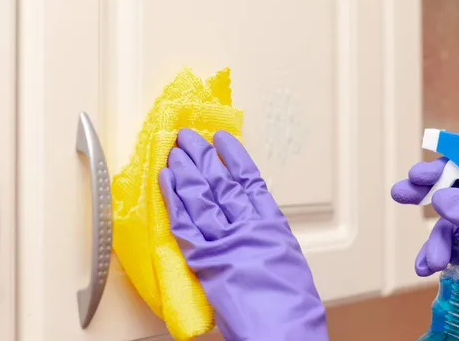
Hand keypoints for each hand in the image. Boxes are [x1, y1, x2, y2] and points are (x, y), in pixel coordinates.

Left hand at [159, 129, 327, 340]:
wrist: (284, 334)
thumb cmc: (292, 308)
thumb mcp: (287, 263)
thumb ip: (265, 238)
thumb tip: (250, 225)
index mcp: (272, 226)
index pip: (249, 180)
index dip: (234, 157)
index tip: (223, 140)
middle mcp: (249, 226)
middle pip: (221, 183)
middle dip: (204, 157)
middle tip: (190, 137)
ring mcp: (226, 241)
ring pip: (201, 196)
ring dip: (186, 170)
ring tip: (176, 150)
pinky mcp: (205, 260)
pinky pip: (184, 223)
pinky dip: (173, 199)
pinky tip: (166, 180)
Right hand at [391, 158, 458, 338]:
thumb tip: (440, 198)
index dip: (445, 168)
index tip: (419, 175)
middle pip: (455, 195)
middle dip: (427, 194)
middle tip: (400, 193)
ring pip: (448, 228)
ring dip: (434, 243)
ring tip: (432, 263)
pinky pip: (450, 251)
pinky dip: (434, 257)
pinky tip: (427, 269)